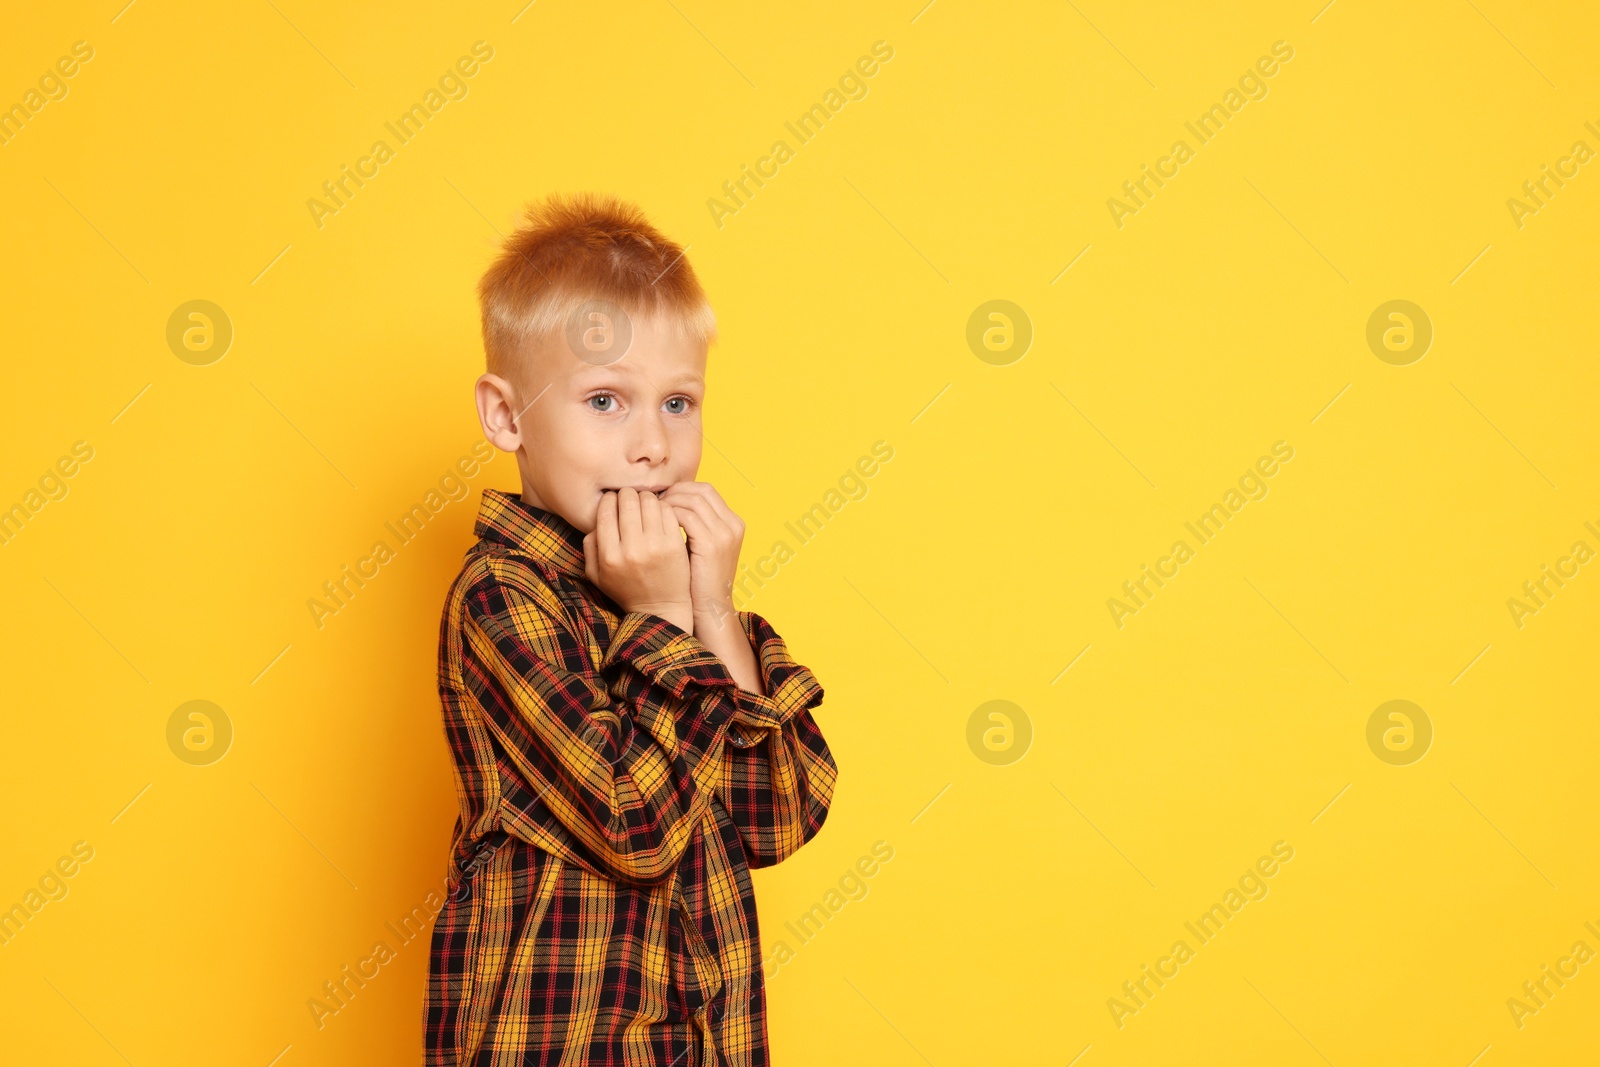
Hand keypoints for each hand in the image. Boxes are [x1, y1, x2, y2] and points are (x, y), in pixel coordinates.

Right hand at [582, 488, 692, 632]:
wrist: (660, 608)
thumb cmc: (626, 589)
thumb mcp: (596, 575)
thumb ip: (589, 546)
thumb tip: (596, 518)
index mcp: (609, 557)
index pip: (605, 511)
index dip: (609, 499)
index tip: (614, 499)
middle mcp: (631, 550)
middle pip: (628, 501)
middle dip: (628, 494)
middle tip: (631, 497)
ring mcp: (655, 547)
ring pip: (649, 501)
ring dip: (646, 497)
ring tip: (646, 502)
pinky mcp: (674, 545)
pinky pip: (668, 511)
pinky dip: (663, 506)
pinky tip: (660, 512)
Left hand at [657, 482, 743, 627]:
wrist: (711, 609)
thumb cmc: (699, 581)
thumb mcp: (702, 548)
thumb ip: (694, 526)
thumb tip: (668, 504)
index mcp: (733, 523)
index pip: (706, 490)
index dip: (682, 489)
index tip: (662, 498)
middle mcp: (732, 524)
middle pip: (701, 490)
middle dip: (674, 492)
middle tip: (653, 501)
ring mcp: (724, 533)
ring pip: (692, 500)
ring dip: (669, 502)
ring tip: (652, 512)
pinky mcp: (711, 544)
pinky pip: (687, 516)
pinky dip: (669, 515)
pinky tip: (655, 524)